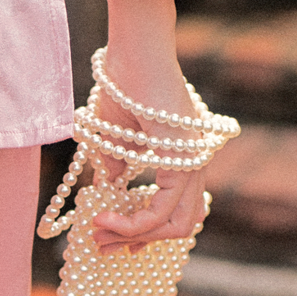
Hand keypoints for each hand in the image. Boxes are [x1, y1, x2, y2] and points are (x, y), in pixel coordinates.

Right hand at [91, 0, 209, 254]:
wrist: (134, 50)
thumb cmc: (123, 81)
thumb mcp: (115, 133)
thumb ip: (117, 163)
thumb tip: (112, 188)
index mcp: (185, 153)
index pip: (180, 208)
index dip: (148, 231)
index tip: (115, 239)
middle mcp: (196, 160)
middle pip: (183, 225)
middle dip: (140, 242)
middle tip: (103, 245)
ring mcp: (194, 160)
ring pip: (177, 225)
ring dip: (136, 238)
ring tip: (100, 237)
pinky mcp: (183, 159)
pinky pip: (162, 209)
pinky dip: (133, 224)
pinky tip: (104, 220)